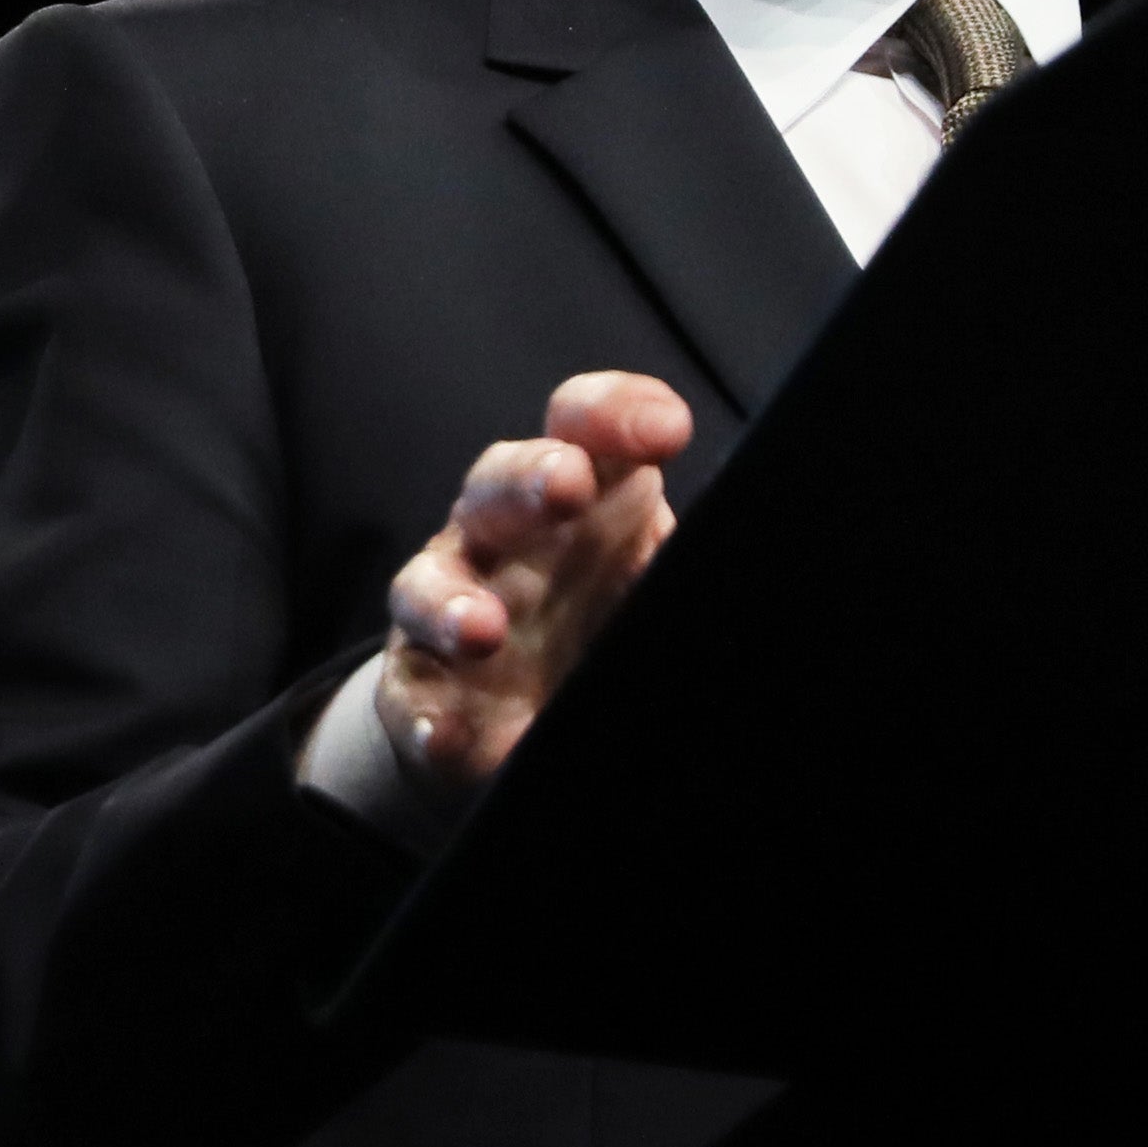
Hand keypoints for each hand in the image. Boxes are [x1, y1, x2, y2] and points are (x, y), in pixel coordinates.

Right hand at [371, 371, 694, 797]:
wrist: (523, 709)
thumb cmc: (605, 616)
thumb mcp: (657, 580)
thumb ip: (684, 563)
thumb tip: (737, 562)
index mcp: (575, 491)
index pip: (584, 425)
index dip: (615, 414)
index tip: (667, 430)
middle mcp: (503, 532)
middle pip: (500, 481)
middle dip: (531, 477)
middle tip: (568, 485)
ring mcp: (451, 601)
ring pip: (431, 583)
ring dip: (454, 604)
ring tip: (484, 632)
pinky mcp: (418, 679)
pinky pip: (411, 690)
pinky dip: (428, 713)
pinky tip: (445, 732)